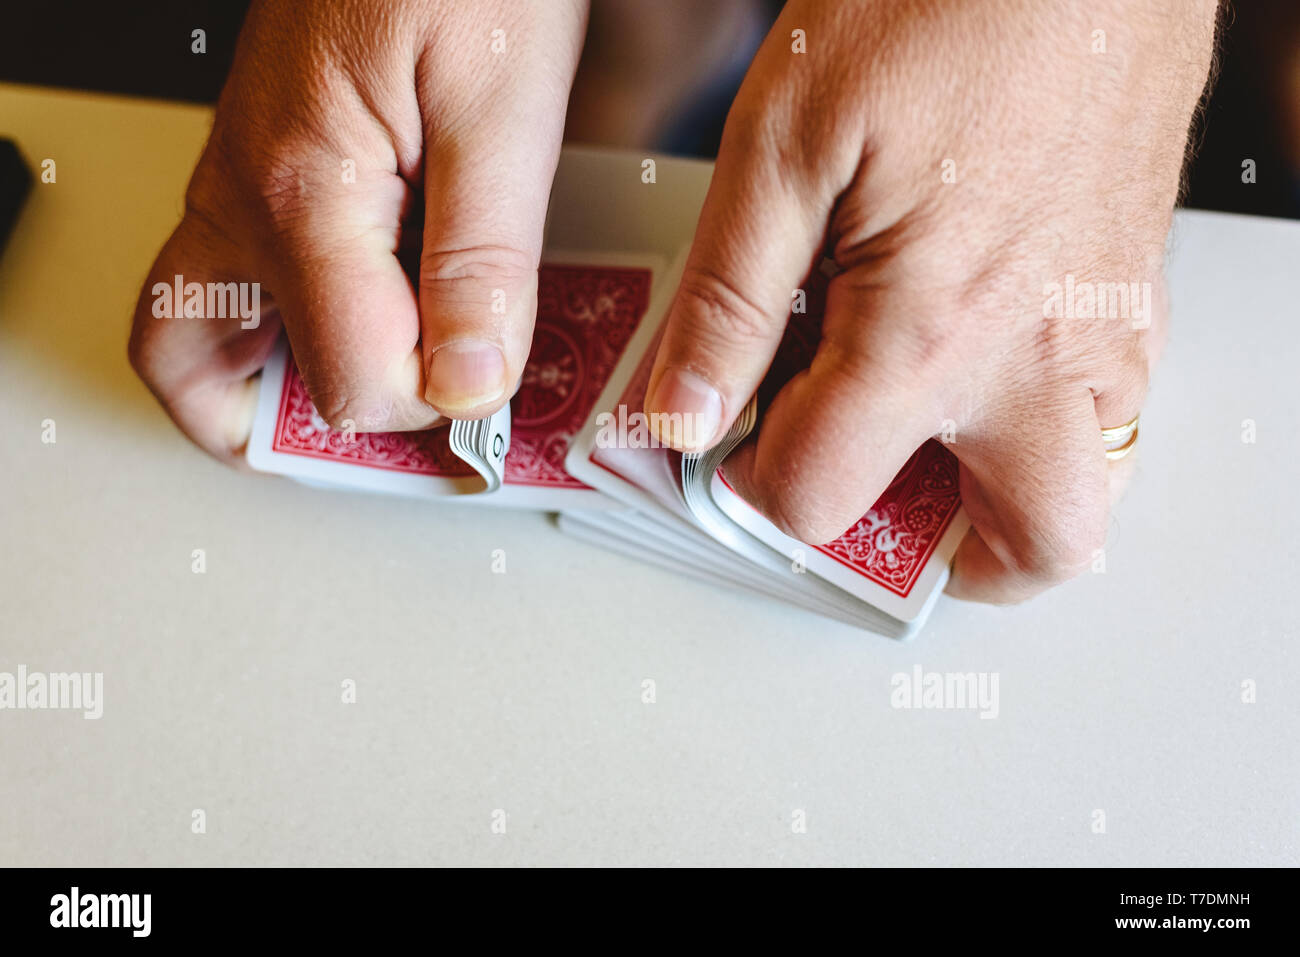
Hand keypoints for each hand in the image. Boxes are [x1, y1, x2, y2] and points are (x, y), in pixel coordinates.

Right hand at [129, 0, 588, 463]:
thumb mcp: (504, 111)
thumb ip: (485, 263)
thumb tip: (470, 384)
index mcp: (303, 194)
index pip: (350, 379)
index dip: (432, 408)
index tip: (495, 391)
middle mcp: (242, 199)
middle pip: (216, 381)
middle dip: (318, 432)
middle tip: (404, 443)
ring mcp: (235, 187)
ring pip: (196, 338)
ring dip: (273, 395)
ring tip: (374, 410)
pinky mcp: (258, 173)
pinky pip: (234, 285)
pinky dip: (284, 335)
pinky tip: (365, 329)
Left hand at [644, 0, 1217, 601]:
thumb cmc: (942, 3)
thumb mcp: (785, 145)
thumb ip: (728, 301)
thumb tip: (683, 411)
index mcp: (930, 334)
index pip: (822, 493)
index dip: (750, 484)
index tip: (728, 443)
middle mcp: (1039, 360)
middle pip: (1021, 552)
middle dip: (929, 555)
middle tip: (861, 502)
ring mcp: (1107, 335)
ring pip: (1086, 494)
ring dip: (1000, 503)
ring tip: (917, 438)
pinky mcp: (1137, 297)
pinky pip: (1111, 414)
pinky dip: (1042, 428)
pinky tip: (975, 359)